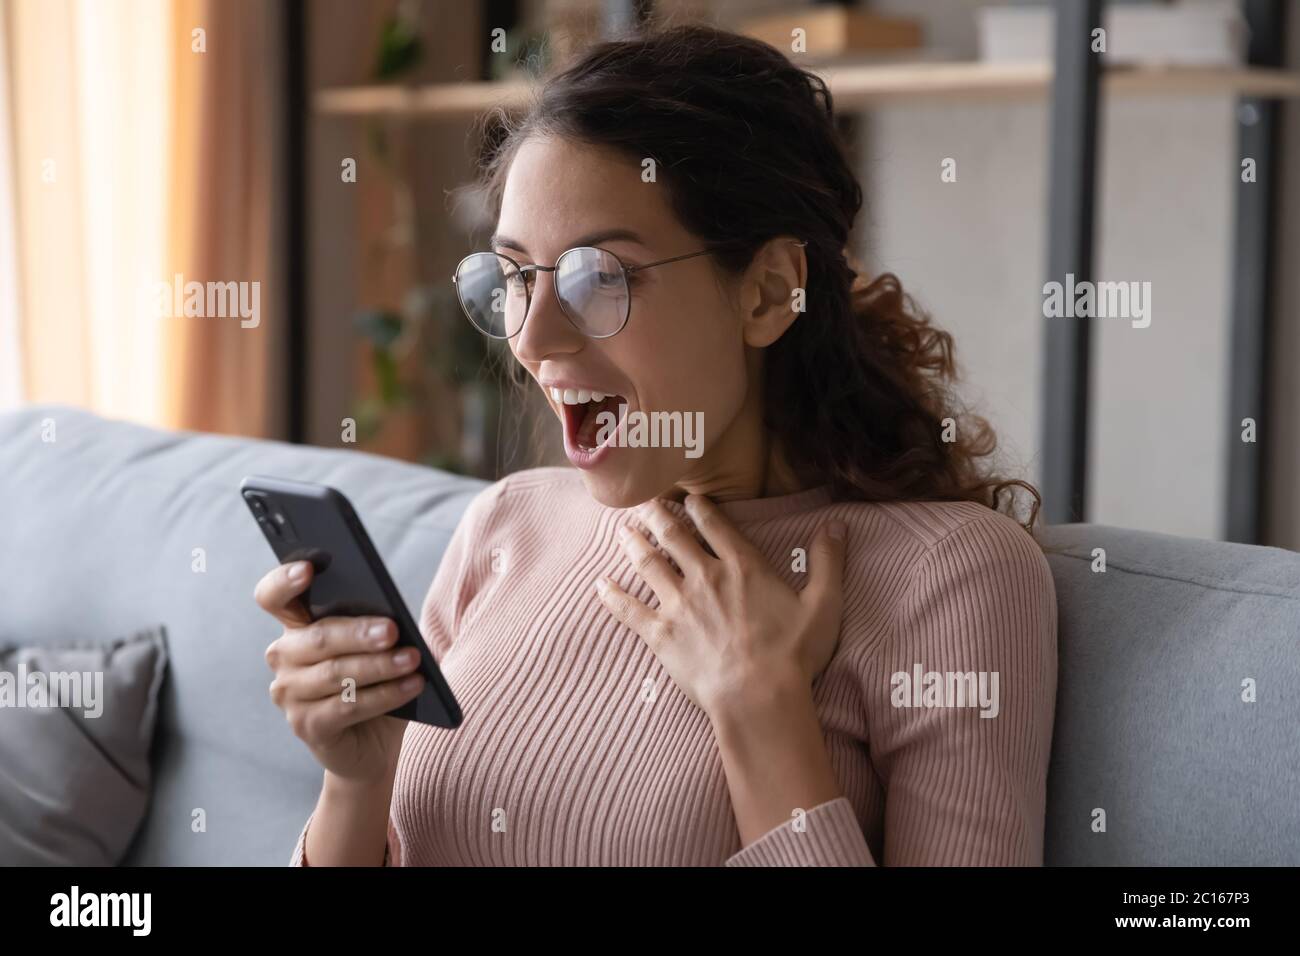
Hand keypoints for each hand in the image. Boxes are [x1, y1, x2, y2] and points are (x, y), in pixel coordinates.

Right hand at [255, 560, 425, 786]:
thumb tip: (393, 618)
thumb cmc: (376, 683)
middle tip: (391, 630)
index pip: (273, 597)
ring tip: (413, 659)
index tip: (307, 569)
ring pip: (336, 674)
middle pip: (317, 638)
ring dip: (379, 666)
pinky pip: (348, 706)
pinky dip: (385, 695)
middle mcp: (284, 657)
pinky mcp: (306, 726)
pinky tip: (412, 685)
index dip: (284, 582)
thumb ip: (375, 627)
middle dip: (357, 633)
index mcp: (296, 627)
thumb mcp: (376, 648)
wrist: (374, 744)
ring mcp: (289, 694)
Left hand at [595, 494, 846, 717]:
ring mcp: (679, 604)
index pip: (714, 524)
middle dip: (656, 514)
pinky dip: (612, 595)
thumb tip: (838, 525)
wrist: (757, 697)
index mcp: (742, 566)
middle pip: (673, 535)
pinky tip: (599, 584)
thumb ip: (828, 562)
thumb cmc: (793, 655)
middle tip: (643, 501)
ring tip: (621, 530)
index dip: (699, 506)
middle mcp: (705, 576)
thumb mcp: (824, 605)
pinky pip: (629, 609)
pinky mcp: (660, 634)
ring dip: (632, 543)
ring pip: (648, 563)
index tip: (688, 497)